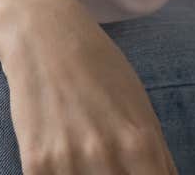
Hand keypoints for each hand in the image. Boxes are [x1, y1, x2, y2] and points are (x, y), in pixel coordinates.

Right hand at [0, 0, 180, 173]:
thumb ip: (159, 158)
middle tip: (110, 166)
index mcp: (140, 143)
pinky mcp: (35, 163)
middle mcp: (106, 154)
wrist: (43, 35)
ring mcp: (69, 161)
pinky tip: (60, 162)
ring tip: (85, 161)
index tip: (137, 174)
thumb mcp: (141, 109)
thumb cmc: (100, 71)